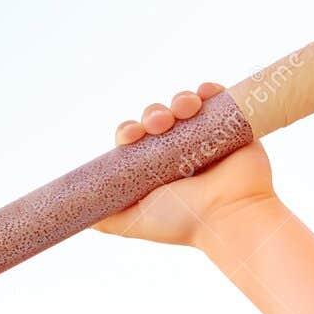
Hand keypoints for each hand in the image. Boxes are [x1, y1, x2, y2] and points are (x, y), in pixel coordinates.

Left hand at [94, 82, 275, 247]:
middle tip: (159, 124)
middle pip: (156, 119)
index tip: (131, 136)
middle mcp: (180, 154)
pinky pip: (216, 98)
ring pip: (183, 106)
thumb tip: (81, 217)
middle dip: (152, 114)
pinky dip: (208, 90)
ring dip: (178, 101)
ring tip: (185, 109)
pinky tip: (203, 94)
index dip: (129, 132)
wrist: (230, 215)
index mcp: (156, 171)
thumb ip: (107, 220)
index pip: (134, 140)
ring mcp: (206, 138)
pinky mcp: (232, 127)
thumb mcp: (134, 223)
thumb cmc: (184, 222)